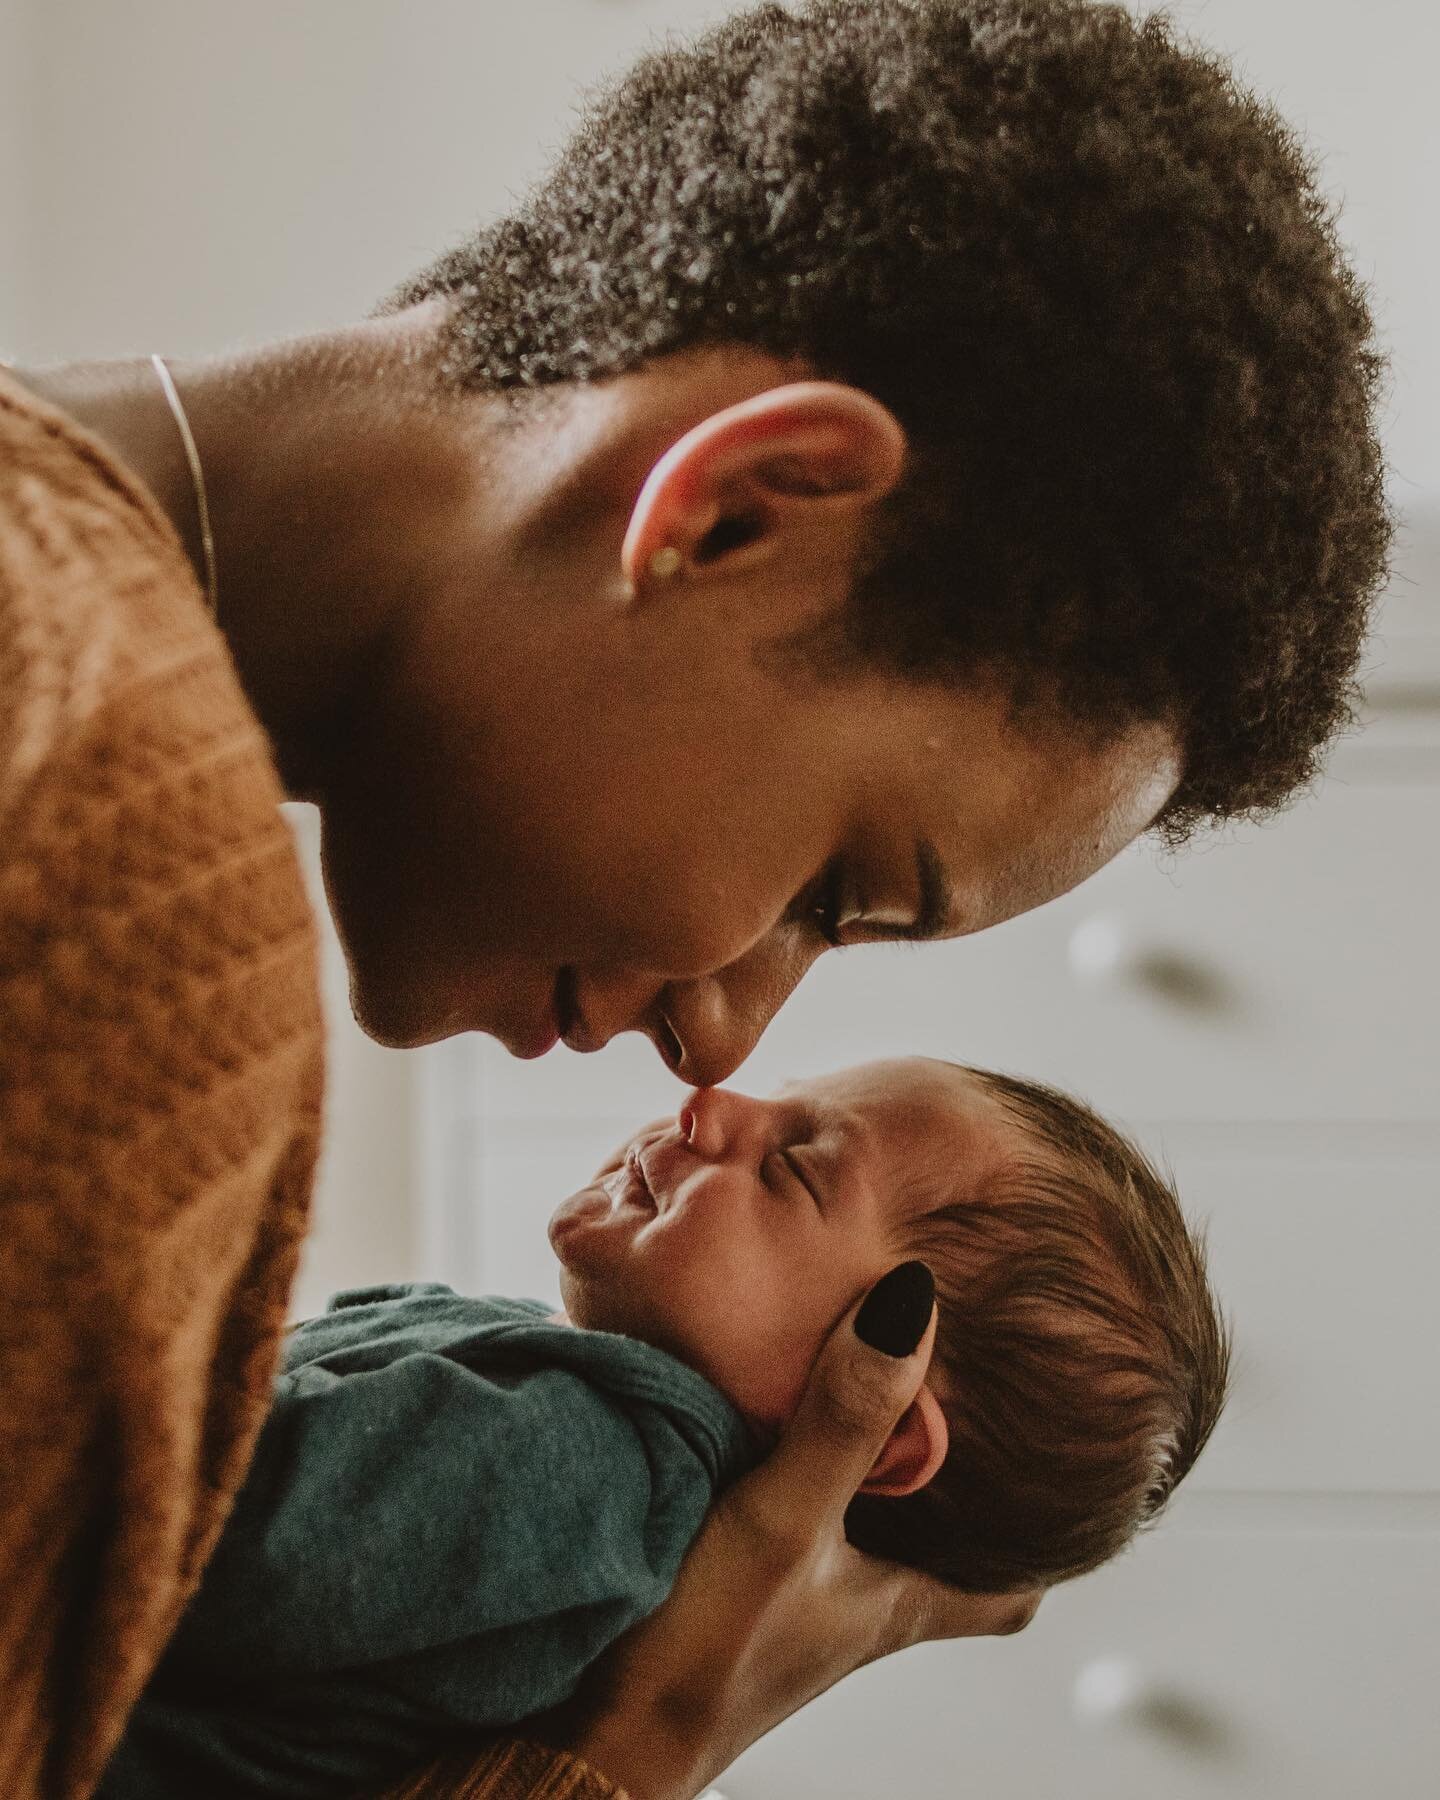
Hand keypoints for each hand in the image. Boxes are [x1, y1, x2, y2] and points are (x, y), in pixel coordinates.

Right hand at [538, 1262, 1040, 1799]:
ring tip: (864, 1390)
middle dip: (952, 1488)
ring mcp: (788, 1608)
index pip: (1006, 1594)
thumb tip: (911, 1304)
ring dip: (865, 1474)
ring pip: (858, 1533)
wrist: (583, 1736)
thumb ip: (844, 1419)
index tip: (1068, 1488)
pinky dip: (789, 1475)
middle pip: (934, 1551)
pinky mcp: (727, 1596)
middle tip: (963, 1406)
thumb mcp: (784, 1520)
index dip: (1043, 1546)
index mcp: (893, 1604)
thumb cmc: (700, 1653)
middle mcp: (852, 1609)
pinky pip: (785, 1524)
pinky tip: (755, 1424)